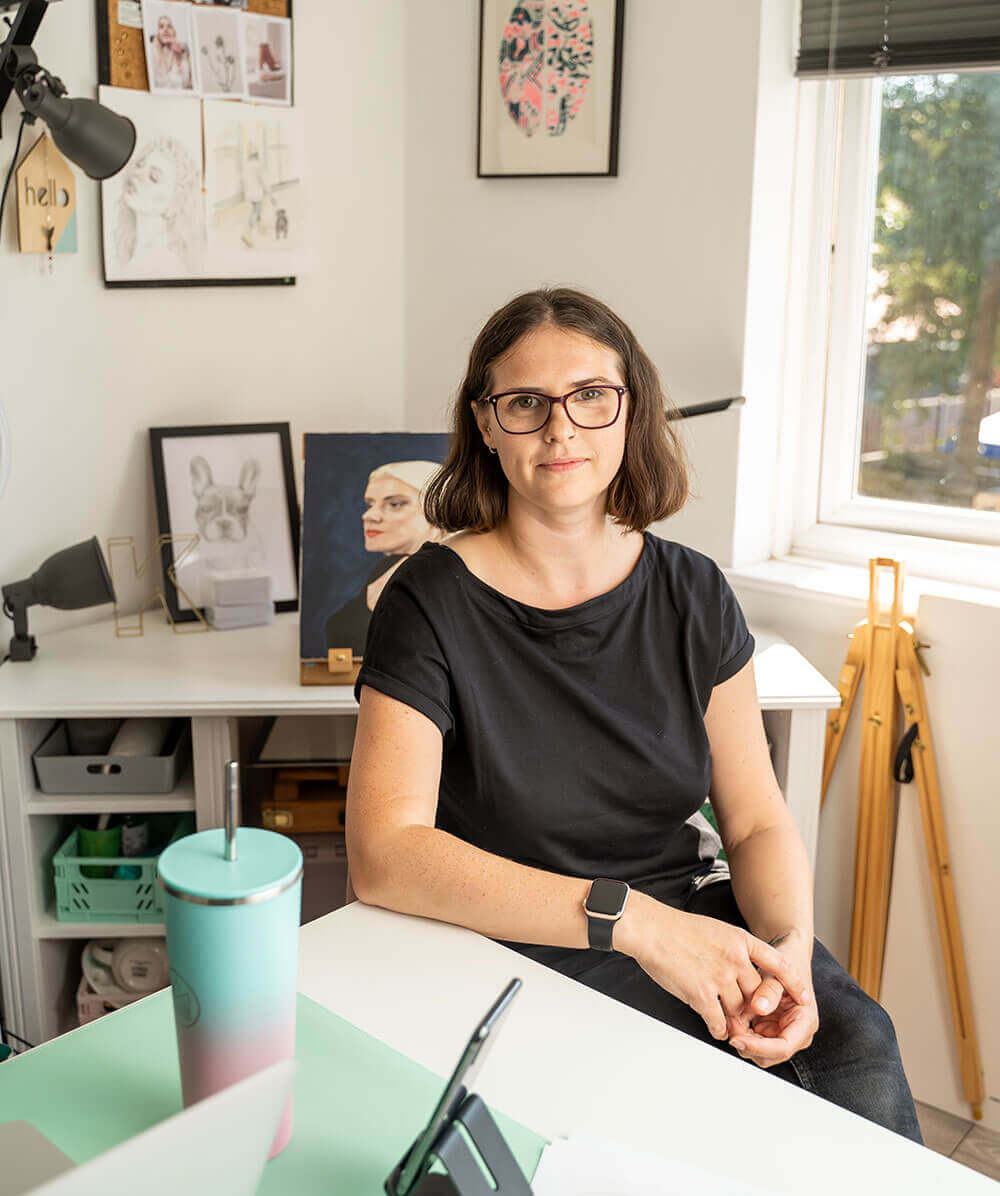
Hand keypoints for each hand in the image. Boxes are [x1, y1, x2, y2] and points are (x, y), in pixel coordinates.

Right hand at [617, 894, 809, 1044]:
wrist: (651, 930)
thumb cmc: (677, 929)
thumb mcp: (717, 930)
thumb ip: (735, 951)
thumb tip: (743, 971)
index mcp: (740, 940)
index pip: (778, 963)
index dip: (793, 983)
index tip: (803, 998)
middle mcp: (735, 960)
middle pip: (756, 993)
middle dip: (752, 1008)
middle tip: (748, 1017)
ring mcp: (720, 978)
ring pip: (739, 1010)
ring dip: (735, 1021)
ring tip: (730, 1025)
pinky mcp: (702, 994)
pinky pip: (719, 1022)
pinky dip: (719, 1029)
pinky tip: (715, 1027)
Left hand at [726, 931, 817, 1068]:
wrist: (784, 957)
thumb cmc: (785, 963)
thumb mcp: (777, 973)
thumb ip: (770, 990)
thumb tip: (759, 1008)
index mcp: (805, 1022)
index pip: (783, 1047)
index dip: (758, 1047)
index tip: (736, 1039)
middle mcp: (796, 1033)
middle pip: (769, 1055)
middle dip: (747, 1043)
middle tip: (729, 1023)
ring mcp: (782, 1033)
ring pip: (759, 1051)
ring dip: (743, 1038)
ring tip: (730, 1016)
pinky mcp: (770, 1030)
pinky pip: (753, 1039)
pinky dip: (741, 1031)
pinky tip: (733, 1016)